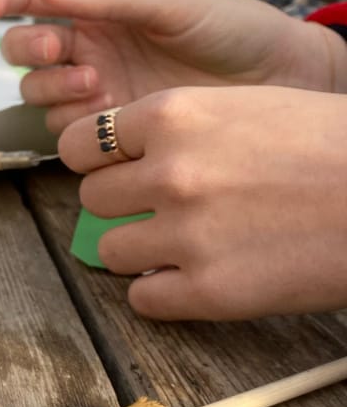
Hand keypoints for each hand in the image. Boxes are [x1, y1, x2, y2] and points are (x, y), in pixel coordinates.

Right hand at [0, 0, 346, 131]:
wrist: (278, 79)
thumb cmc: (230, 28)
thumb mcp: (166, 3)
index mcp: (100, 9)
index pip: (38, 0)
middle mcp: (91, 48)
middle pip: (26, 51)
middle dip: (28, 47)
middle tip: (57, 46)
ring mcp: (99, 90)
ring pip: (39, 93)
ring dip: (52, 86)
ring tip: (95, 82)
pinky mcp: (113, 129)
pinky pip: (69, 130)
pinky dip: (73, 119)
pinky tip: (106, 108)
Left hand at [59, 86, 346, 319]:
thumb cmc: (333, 147)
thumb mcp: (249, 107)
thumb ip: (182, 127)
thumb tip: (130, 156)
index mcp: (174, 115)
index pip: (84, 143)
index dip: (103, 161)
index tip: (122, 171)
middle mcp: (168, 171)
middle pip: (93, 198)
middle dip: (124, 206)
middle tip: (166, 210)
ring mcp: (185, 233)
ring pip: (110, 251)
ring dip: (141, 251)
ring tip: (189, 245)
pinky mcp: (208, 291)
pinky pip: (143, 299)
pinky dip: (165, 293)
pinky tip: (201, 279)